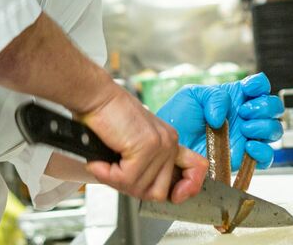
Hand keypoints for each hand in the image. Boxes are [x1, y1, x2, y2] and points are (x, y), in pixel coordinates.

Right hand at [79, 85, 207, 203]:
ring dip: (116, 181)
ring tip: (103, 164)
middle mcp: (169, 142)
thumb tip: (143, 190)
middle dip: (133, 189)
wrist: (96, 96)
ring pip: (141, 188)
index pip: (196, 169)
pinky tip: (99, 162)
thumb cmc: (107, 116)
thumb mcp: (132, 142)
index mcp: (169, 141)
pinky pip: (126, 179)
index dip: (187, 188)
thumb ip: (144, 163)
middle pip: (159, 191)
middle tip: (114, 174)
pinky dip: (107, 175)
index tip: (175, 196)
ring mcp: (160, 144)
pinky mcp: (145, 146)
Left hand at [156, 72, 284, 170]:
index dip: (259, 85)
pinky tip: (248, 146)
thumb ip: (214, 96)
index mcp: (234, 98)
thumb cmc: (177, 118)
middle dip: (264, 107)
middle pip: (273, 108)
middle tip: (244, 111)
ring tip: (244, 127)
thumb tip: (225, 115)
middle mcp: (243, 116)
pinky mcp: (243, 158)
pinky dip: (263, 151)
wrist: (169, 145)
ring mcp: (245, 137)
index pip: (259, 86)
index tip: (248, 89)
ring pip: (274, 130)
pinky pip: (266, 158)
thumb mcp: (193, 95)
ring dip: (264, 126)